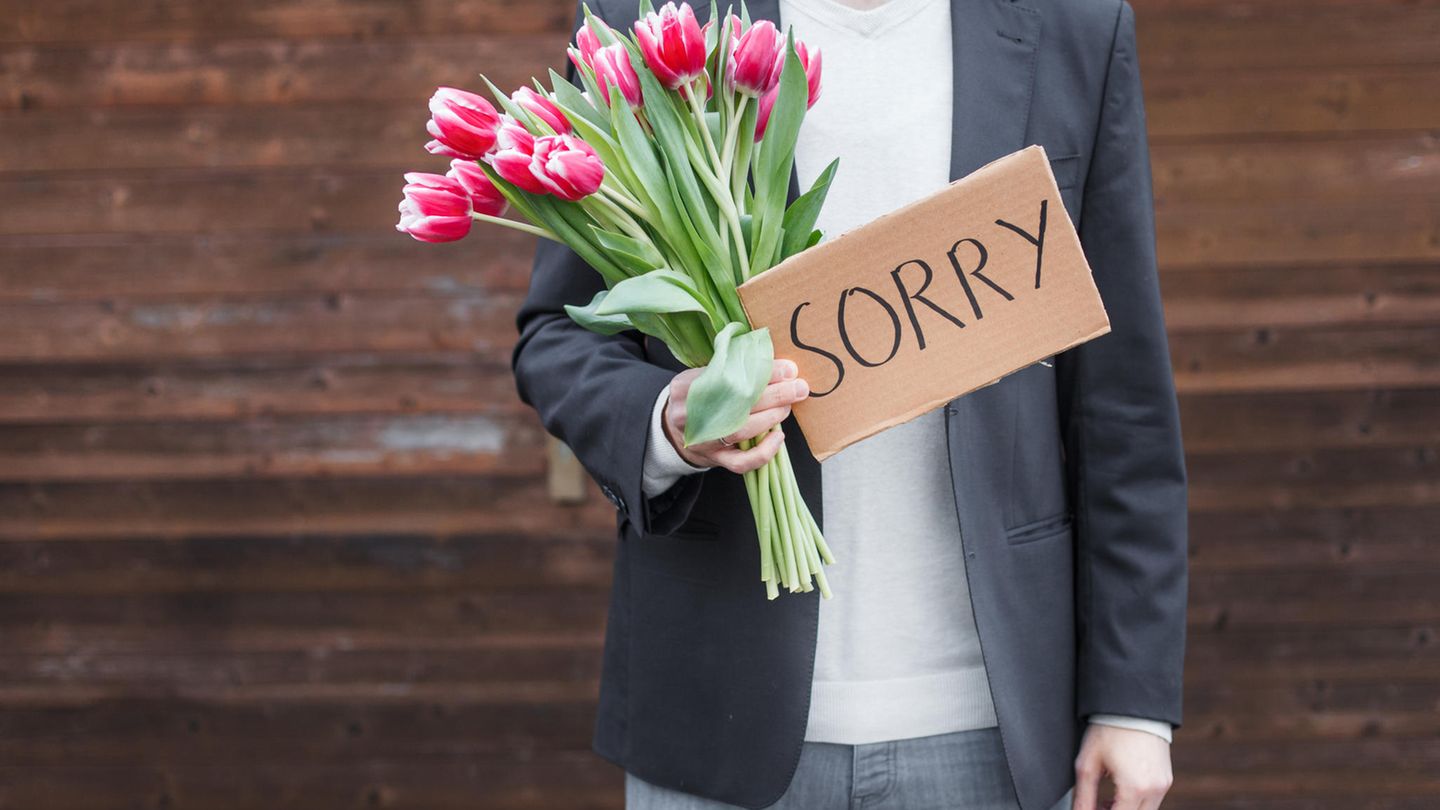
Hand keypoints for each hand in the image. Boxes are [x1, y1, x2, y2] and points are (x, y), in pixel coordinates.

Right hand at [661, 359, 809, 473]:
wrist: (672, 430)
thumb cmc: (697, 397)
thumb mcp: (701, 375)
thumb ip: (729, 367)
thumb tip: (775, 364)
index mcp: (686, 386)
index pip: (728, 375)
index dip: (761, 371)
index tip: (788, 368)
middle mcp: (690, 413)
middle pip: (737, 402)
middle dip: (775, 393)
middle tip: (798, 387)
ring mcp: (702, 439)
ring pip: (741, 430)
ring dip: (772, 417)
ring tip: (788, 406)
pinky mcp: (713, 459)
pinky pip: (741, 462)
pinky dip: (764, 452)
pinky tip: (779, 437)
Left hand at [1072, 724, 1172, 809]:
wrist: (1133, 705)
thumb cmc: (1108, 730)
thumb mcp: (1087, 763)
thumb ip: (1083, 796)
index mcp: (1134, 788)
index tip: (1090, 808)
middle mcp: (1154, 789)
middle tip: (1095, 805)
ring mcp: (1163, 784)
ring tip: (1104, 800)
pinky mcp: (1166, 778)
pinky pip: (1152, 801)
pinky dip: (1135, 802)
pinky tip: (1118, 790)